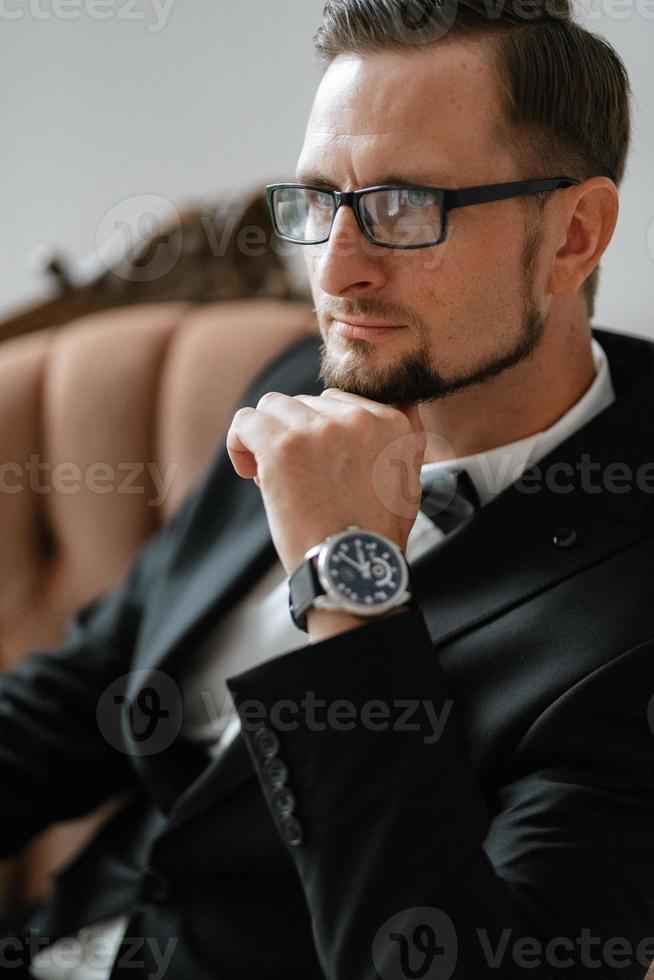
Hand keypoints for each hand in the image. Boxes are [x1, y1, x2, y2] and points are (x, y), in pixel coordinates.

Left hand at [225, 387, 426, 575]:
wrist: (351, 567)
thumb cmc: (375, 533)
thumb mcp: (410, 478)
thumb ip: (403, 437)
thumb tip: (401, 404)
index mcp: (390, 422)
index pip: (335, 402)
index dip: (318, 432)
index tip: (316, 465)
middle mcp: (357, 418)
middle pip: (303, 403)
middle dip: (293, 435)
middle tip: (294, 477)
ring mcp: (318, 429)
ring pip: (272, 407)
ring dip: (267, 436)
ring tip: (269, 474)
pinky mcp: (282, 446)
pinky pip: (246, 421)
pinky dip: (240, 442)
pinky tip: (248, 470)